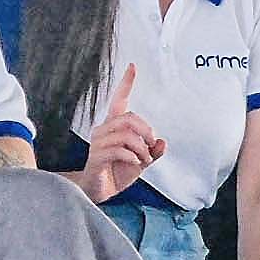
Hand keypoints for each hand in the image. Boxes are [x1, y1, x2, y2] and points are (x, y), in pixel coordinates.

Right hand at [73, 63, 165, 204]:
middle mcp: (104, 130)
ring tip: (143, 158)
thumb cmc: (116, 173)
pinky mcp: (97, 156)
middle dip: (146, 130)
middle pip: (129, 118)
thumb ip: (153, 152)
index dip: (126, 83)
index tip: (132, 67)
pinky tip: (134, 162)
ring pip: (126, 134)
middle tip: (152, 144)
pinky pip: (118, 150)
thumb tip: (162, 143)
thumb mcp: (141, 162)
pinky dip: (132, 156)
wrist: (99, 192)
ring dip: (141, 147)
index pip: (119, 100)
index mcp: (114, 127)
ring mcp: (98, 143)